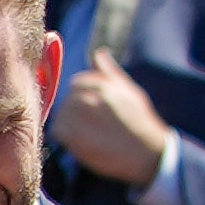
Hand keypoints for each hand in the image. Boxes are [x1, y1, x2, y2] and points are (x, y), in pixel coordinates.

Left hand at [56, 52, 173, 186]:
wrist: (147, 151)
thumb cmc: (139, 120)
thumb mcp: (129, 90)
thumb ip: (109, 73)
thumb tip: (98, 53)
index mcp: (105, 86)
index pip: (77, 83)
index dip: (81, 94)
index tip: (90, 106)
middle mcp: (93, 99)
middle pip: (68, 99)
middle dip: (74, 108)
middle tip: (88, 122)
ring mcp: (84, 120)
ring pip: (62, 113)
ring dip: (68, 121)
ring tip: (85, 130)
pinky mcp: (78, 139)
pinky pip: (58, 131)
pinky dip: (63, 134)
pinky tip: (77, 139)